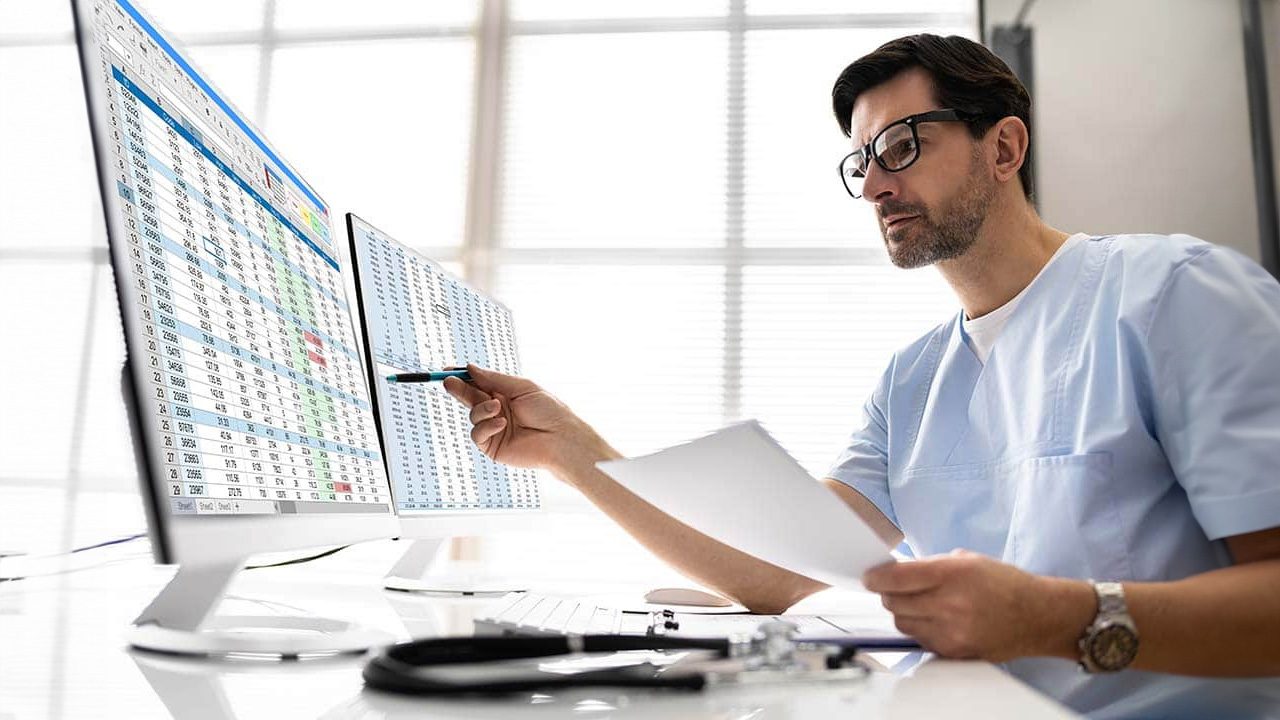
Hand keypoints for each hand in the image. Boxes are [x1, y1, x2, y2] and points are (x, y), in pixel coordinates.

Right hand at [442, 364, 611, 473]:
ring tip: (497, 407)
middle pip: (470, 397)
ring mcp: (494, 428)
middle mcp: (498, 410)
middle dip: (459, 389)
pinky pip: (477, 434)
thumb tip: (470, 368)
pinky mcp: (492, 446)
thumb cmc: (549, 411)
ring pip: (472, 415)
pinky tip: (501, 423)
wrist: (561, 438)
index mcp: (505, 394)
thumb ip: (494, 379)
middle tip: (448, 382)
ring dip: (481, 409)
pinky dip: (486, 426)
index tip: (448, 371)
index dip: (463, 377)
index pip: (478, 383)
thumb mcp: (521, 387)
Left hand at [862, 550, 1091, 661]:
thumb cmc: (1004, 583)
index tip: (870, 576)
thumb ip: (931, 565)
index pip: (897, 578)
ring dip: (903, 612)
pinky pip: (919, 639)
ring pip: (902, 623)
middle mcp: (950, 604)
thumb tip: (897, 572)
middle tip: (895, 588)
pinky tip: (936, 619)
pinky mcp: (954, 652)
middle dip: (889, 593)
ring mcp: (951, 632)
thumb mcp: (968, 560)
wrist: (1038, 616)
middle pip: (893, 602)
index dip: (876, 577)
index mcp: (952, 574)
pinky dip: (920, 629)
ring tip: (921, 604)